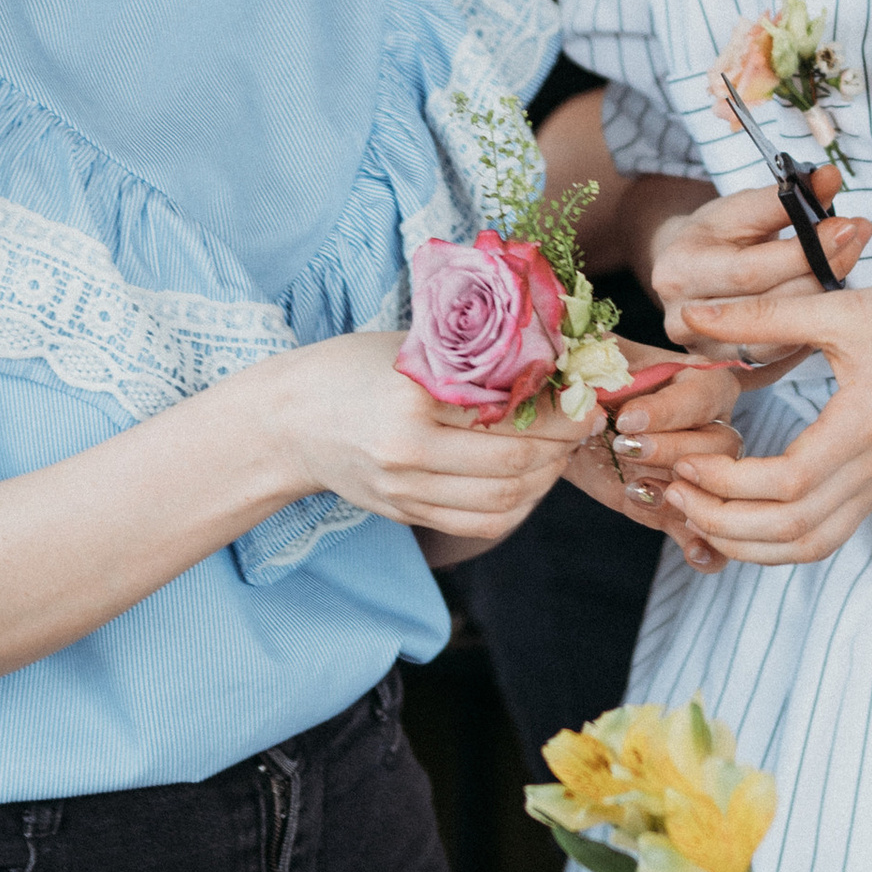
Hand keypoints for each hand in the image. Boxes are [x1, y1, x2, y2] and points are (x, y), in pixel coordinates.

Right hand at [250, 333, 598, 546]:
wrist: (285, 421)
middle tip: (583, 423)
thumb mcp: (410, 346)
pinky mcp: (404, 514)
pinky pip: (478, 524)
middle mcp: (406, 453)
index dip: (560, 410)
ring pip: (502, 502)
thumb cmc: (350, 368)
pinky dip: (516, 507)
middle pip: (513, 464)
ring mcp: (404, 491)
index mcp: (411, 397)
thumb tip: (552, 357)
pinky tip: (529, 481)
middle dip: (562, 446)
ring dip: (545, 480)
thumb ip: (472, 358)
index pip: (507, 412)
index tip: (586, 397)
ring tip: (559, 451)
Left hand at [556, 348, 746, 572]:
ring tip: (636, 489)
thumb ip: (600, 360)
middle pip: (720, 445)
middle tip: (624, 449)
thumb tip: (595, 368)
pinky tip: (694, 552)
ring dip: (680, 494)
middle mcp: (707, 425)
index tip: (627, 420)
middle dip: (671, 451)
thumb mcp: (591, 361)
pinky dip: (706, 547)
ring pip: (716, 488)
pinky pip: (706, 532)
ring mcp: (698, 472)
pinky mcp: (677, 509)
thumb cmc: (584, 383)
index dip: (670, 411)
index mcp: (696, 380)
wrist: (565, 429)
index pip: (706, 394)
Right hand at [648, 166, 871, 350]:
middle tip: (859, 239)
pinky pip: (782, 356)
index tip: (847, 226)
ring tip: (851, 263)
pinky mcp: (729, 372)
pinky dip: (810, 329)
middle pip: (770, 305)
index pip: (752, 270)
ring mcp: (705, 353)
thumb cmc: (715, 235)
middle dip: (824, 271)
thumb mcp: (740, 208)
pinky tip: (832, 301)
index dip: (804, 250)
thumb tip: (829, 177)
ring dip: (825, 302)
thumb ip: (783, 198)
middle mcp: (684, 320)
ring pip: (780, 337)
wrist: (686, 272)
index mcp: (679, 272)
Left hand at [655, 282, 871, 562]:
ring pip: (805, 546)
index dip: (728, 481)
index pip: (788, 481)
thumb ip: (764, 315)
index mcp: (865, 422)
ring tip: (697, 511)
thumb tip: (693, 314)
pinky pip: (820, 539)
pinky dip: (773, 543)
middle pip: (790, 529)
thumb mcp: (844, 308)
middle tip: (675, 490)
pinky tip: (737, 517)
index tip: (688, 457)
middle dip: (722, 520)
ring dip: (744, 542)